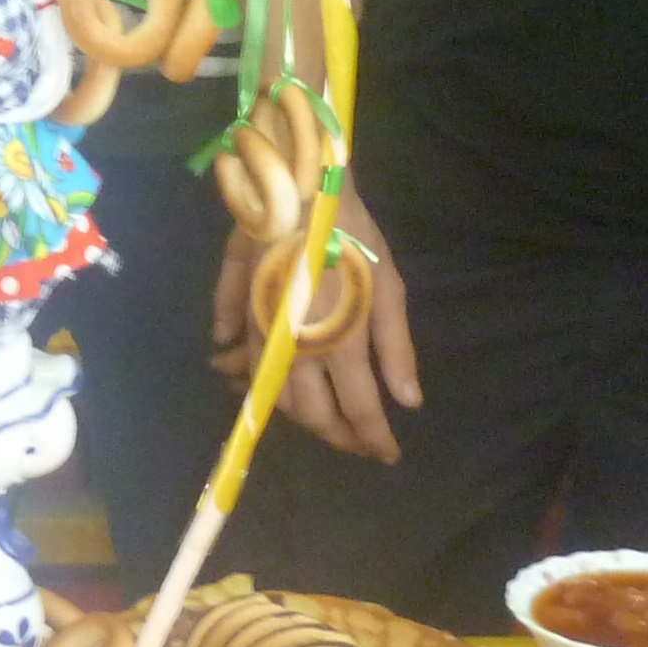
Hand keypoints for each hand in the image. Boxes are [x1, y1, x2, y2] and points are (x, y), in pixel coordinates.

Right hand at [211, 190, 419, 463]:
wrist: (296, 190)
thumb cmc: (351, 236)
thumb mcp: (388, 288)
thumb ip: (395, 349)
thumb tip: (406, 402)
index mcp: (339, 347)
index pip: (359, 412)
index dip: (375, 440)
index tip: (388, 456)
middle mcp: (296, 354)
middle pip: (313, 416)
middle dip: (338, 436)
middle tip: (358, 440)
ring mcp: (263, 338)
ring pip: (275, 398)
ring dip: (299, 416)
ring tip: (320, 417)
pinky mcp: (241, 317)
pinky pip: (242, 364)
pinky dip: (248, 381)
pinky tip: (248, 381)